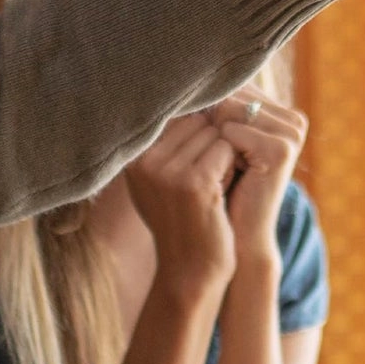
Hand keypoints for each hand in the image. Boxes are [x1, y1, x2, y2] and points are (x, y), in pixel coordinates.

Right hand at [124, 114, 236, 292]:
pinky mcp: (193, 183)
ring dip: (224, 157)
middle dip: (213, 143)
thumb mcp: (163, 177)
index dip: (199, 135)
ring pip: (216, 132)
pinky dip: (232, 168)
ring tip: (209, 190)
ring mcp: (166, 171)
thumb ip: (170, 139)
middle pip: (199, 118)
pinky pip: (227, 149)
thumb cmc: (185, 219)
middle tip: (204, 182)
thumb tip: (193, 94)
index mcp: (132, 154)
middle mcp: (142, 159)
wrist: (191, 270)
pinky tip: (219, 194)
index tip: (192, 171)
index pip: (180, 111)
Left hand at [209, 87, 306, 262]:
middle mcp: (291, 118)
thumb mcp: (216, 143)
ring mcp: (290, 132)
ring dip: (210, 141)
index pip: (230, 85)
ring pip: (226, 109)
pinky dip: (217, 154)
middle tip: (215, 162)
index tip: (204, 142)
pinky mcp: (282, 149)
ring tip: (222, 169)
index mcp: (281, 112)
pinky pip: (229, 132)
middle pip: (228, 94)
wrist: (235, 238)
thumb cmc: (219, 189)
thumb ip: (211, 107)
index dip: (205, 108)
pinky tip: (228, 177)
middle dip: (208, 124)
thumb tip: (179, 67)